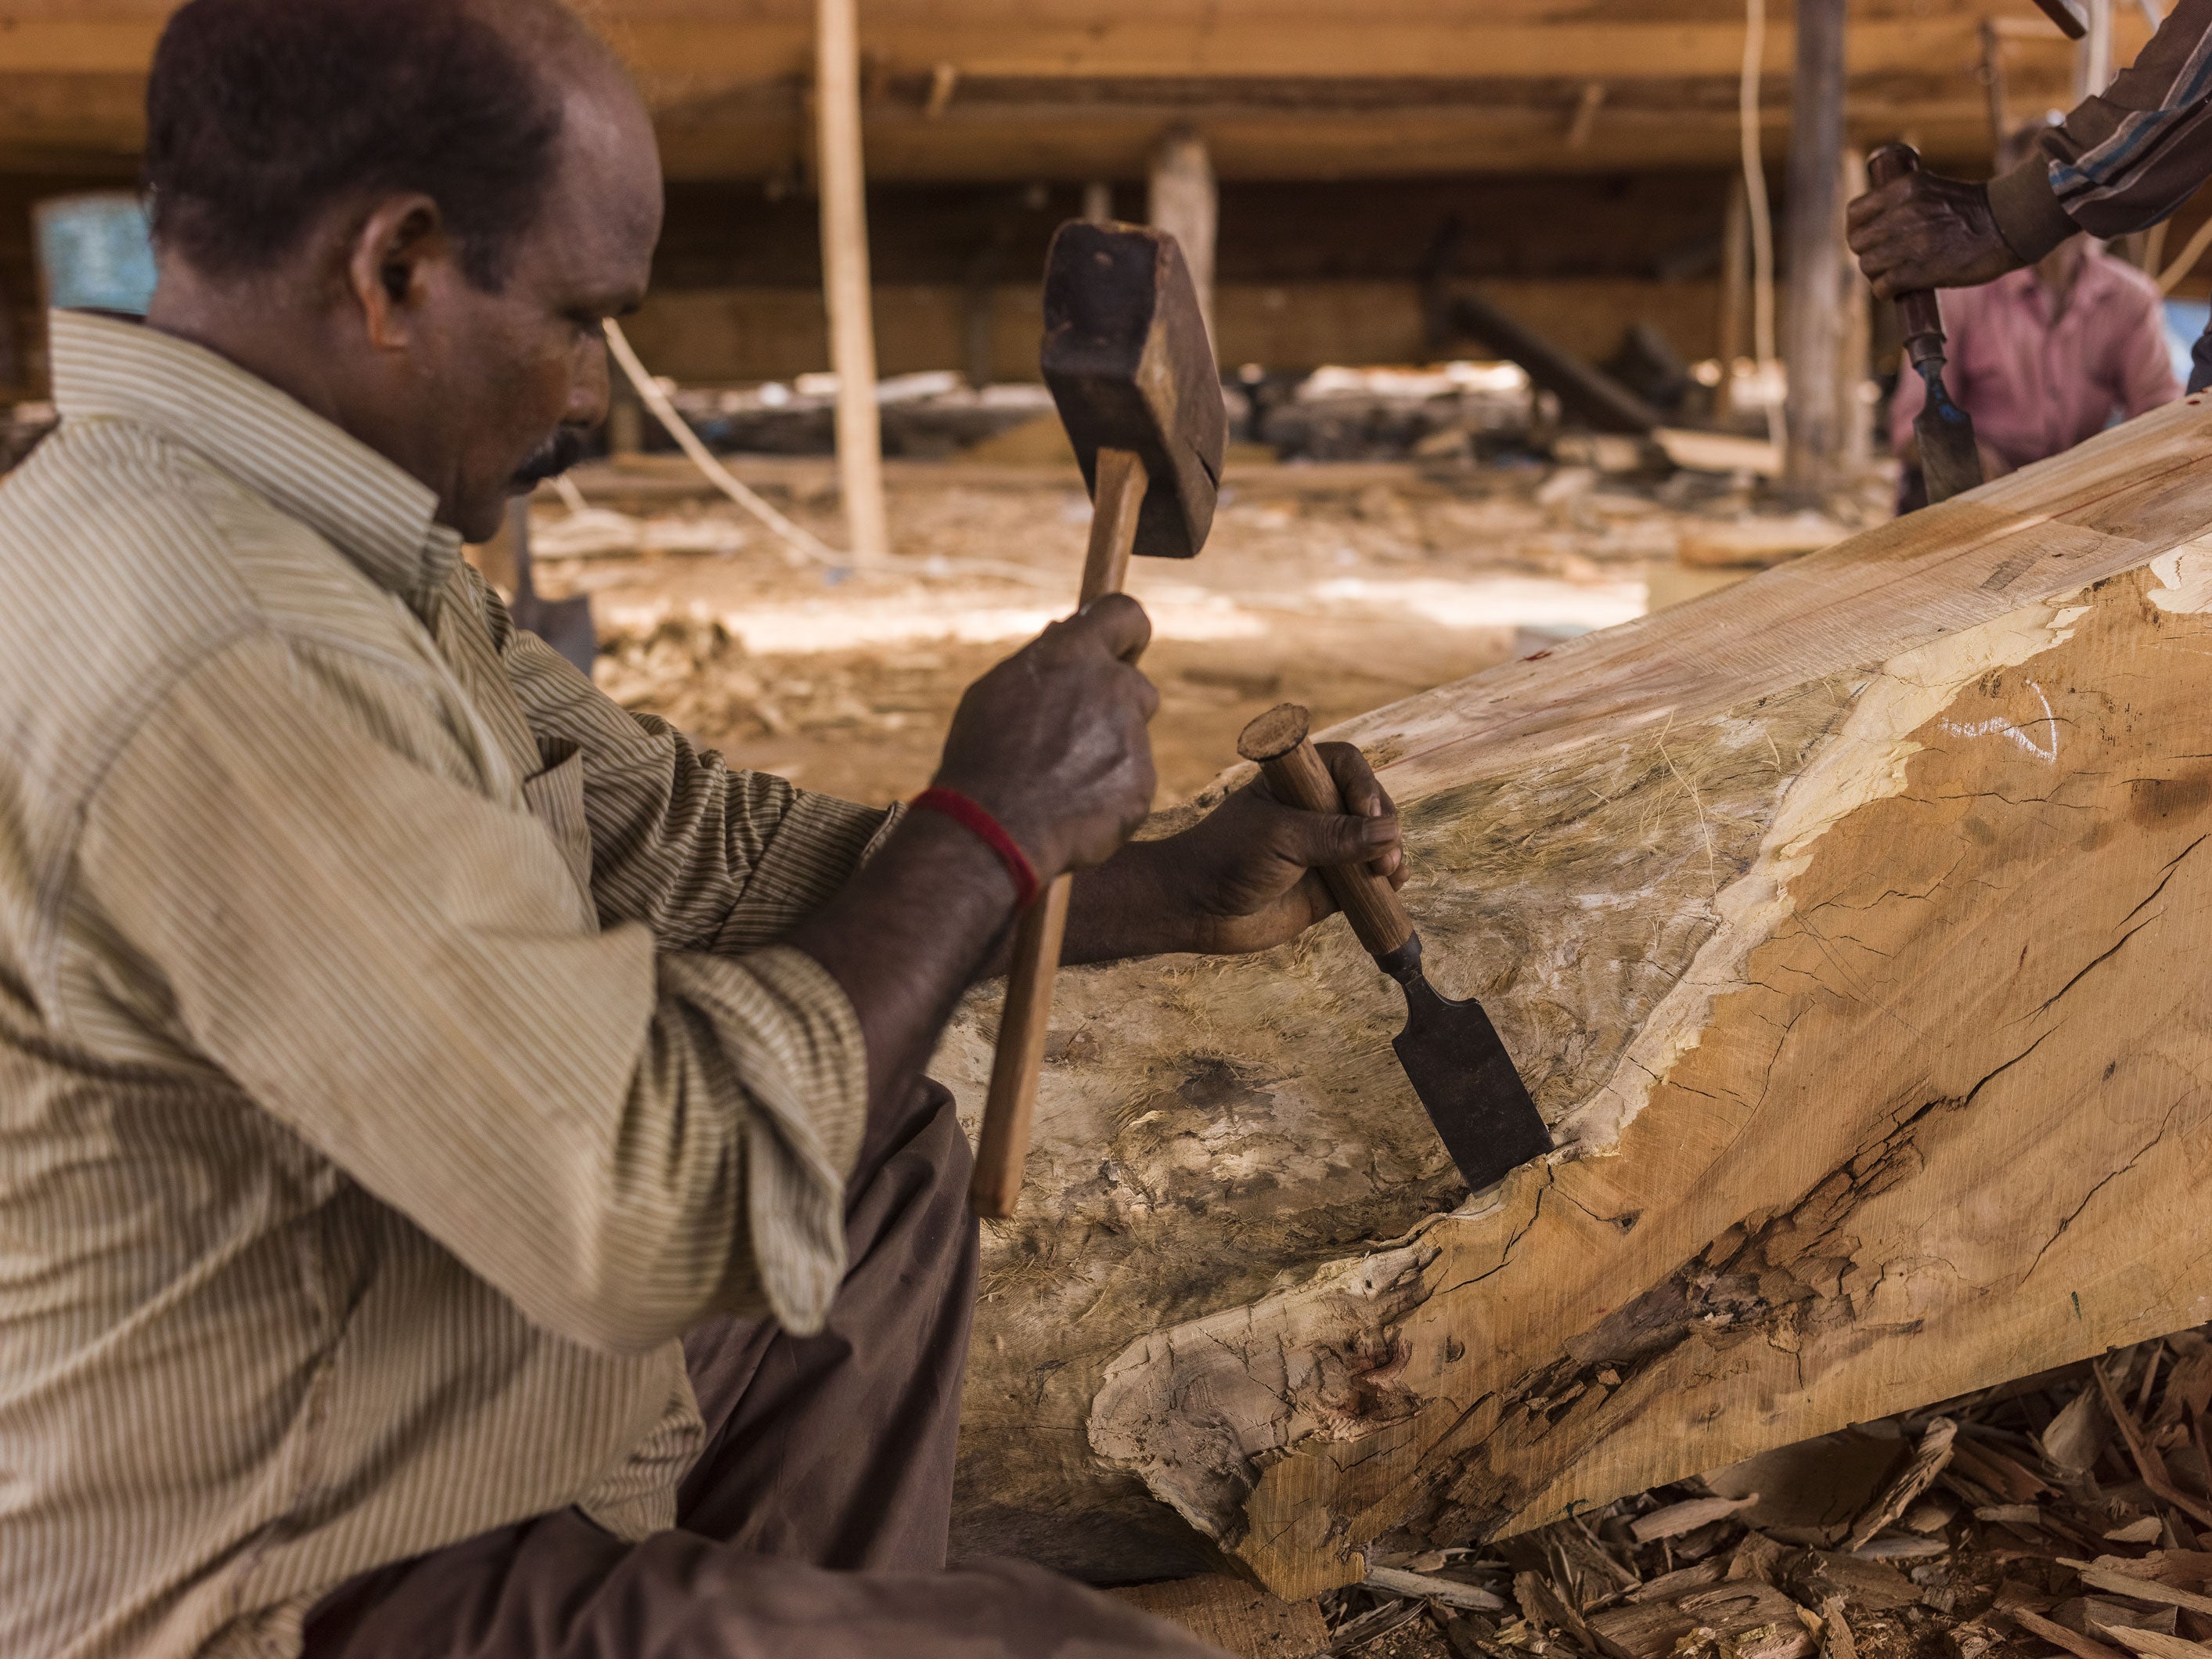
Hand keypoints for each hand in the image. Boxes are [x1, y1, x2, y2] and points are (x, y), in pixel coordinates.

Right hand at [931, 596, 1159, 881]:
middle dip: (1114, 707)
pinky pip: (1132, 781)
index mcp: (1072, 655)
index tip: (1121, 649)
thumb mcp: (998, 693)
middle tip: (1072, 739)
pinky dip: (1109, 794)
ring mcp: (1132, 736)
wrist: (992, 830)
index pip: (1124, 615)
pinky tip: (1071, 808)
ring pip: (1131, 738)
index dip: (1126, 632)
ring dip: (1106, 753)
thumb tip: (1062, 633)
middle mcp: (1111, 687)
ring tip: (1059, 782)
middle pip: (1136, 684)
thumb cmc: (983, 759)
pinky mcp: (1143, 782)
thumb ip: (1042, 663)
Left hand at [1080, 741, 1404, 960]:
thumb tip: (1389, 833)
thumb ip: (1334, 836)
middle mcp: (1315, 810)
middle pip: (1370, 802)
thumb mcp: (1281, 839)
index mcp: (1296, 782)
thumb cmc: (1227, 859)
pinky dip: (1386, 881)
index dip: (1365, 785)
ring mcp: (1326, 847)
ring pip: (1376, 841)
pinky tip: (1392, 886)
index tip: (1367, 813)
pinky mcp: (1332, 884)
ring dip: (1391, 853)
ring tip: (1389, 873)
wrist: (1198, 909)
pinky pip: (1370, 878)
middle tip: (1382, 854)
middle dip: (1383, 824)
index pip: (1347, 765)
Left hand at [1847, 170, 2022, 298]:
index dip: (1857, 228)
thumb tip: (1876, 224)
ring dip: (1876, 274)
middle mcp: (1904, 212)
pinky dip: (1885, 292)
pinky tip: (1896, 291)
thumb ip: (1904, 202)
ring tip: (1893, 274)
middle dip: (1867, 252)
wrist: (2011, 222)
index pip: (1855, 212)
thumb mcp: (1933, 189)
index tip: (1868, 236)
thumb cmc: (1974, 210)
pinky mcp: (1920, 270)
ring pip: (1867, 265)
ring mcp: (1911, 242)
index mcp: (1905, 188)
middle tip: (1884, 258)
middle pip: (1858, 242)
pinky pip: (1882, 286)